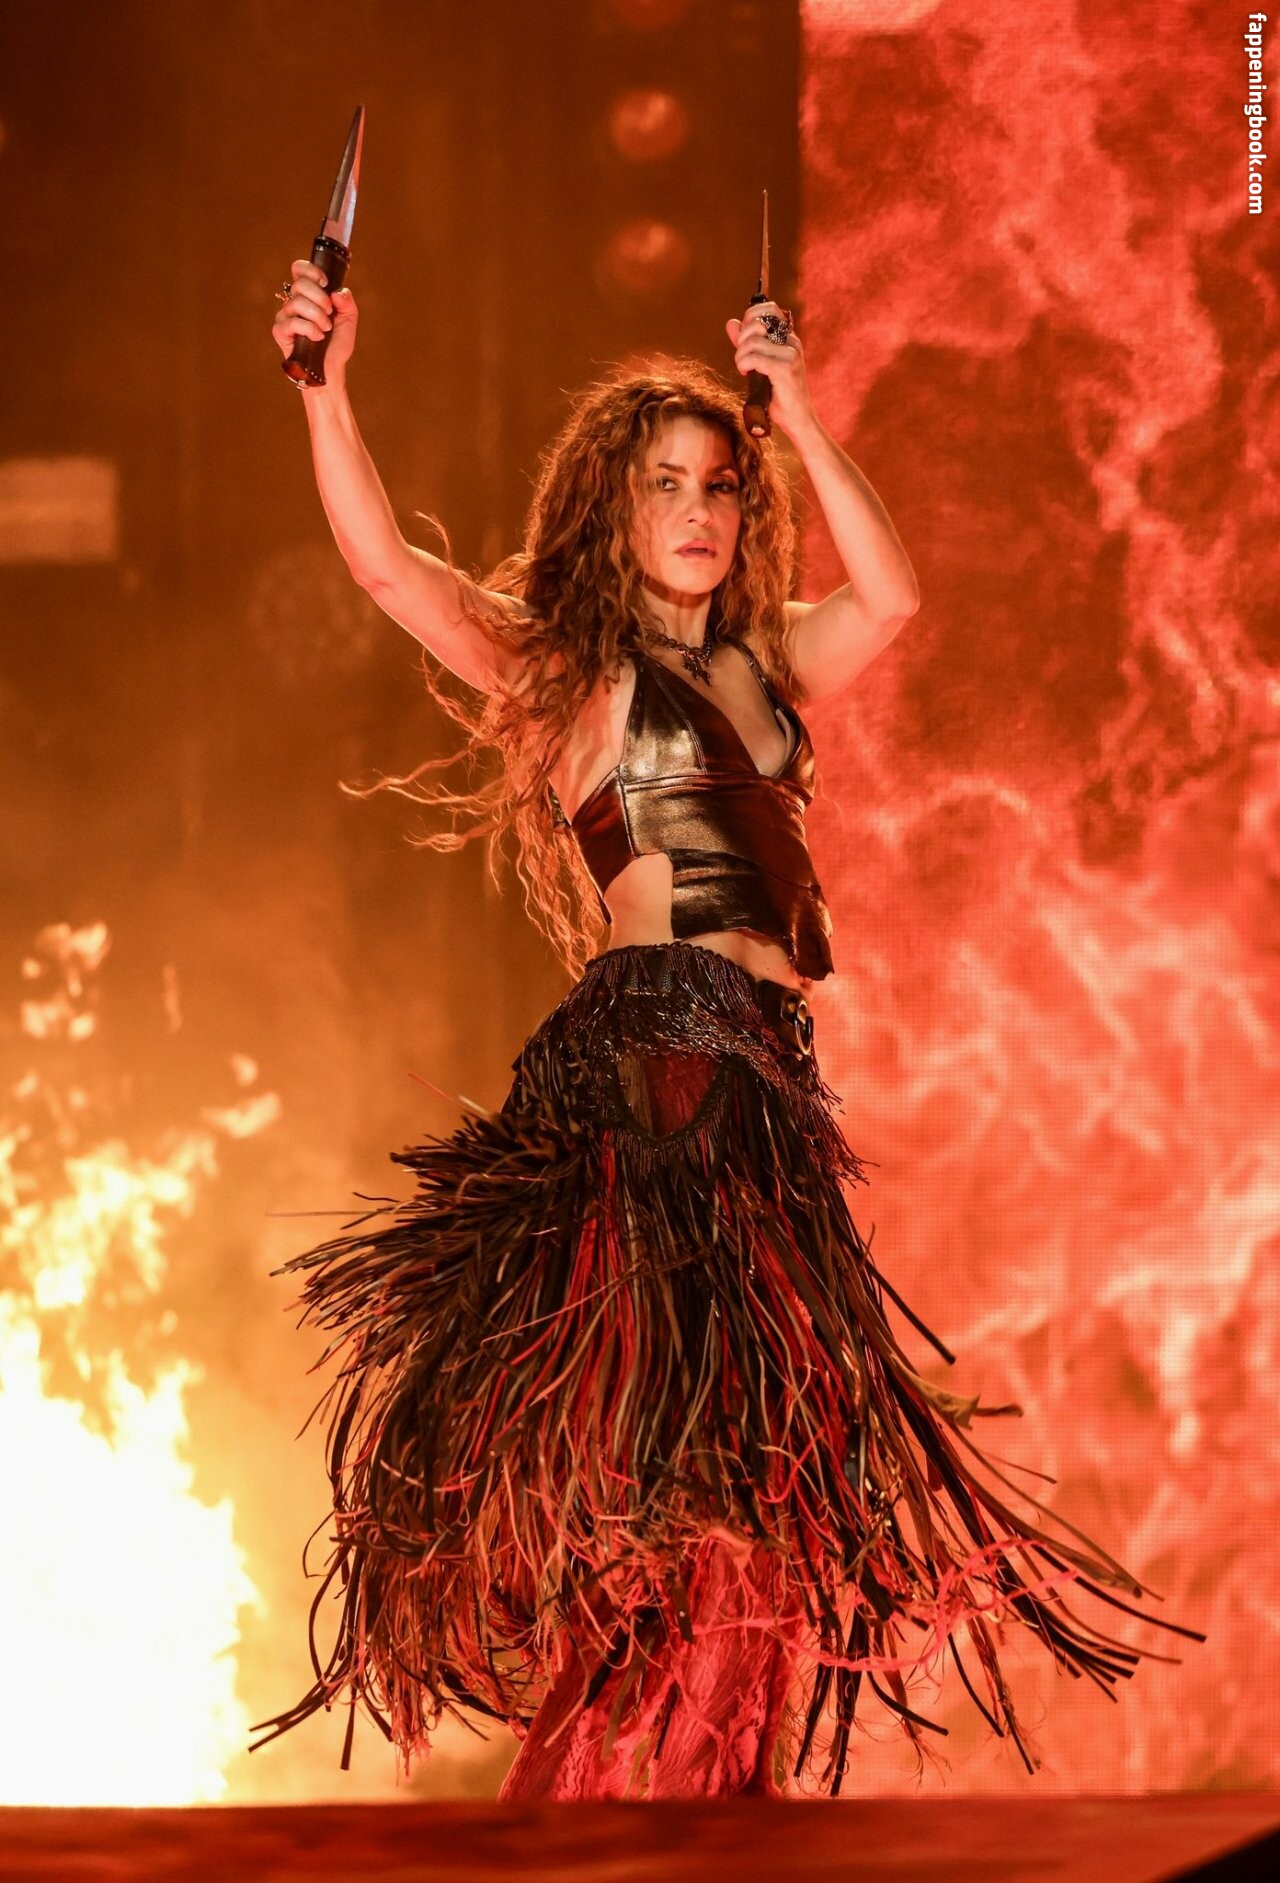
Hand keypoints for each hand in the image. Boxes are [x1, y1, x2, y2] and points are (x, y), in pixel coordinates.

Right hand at [271, 258, 358, 374]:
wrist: (331, 370)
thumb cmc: (337, 345)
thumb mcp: (348, 320)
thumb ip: (346, 302)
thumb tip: (336, 292)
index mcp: (309, 295)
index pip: (299, 269)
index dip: (310, 270)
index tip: (325, 283)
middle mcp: (295, 302)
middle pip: (299, 284)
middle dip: (319, 297)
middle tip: (329, 313)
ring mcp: (285, 316)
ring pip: (296, 302)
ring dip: (317, 316)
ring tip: (325, 329)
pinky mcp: (280, 331)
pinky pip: (292, 322)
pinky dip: (309, 329)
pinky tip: (317, 337)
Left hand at [725, 301, 815, 440]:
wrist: (798, 420)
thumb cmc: (778, 396)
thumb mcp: (758, 366)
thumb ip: (745, 344)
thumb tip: (731, 323)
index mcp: (788, 339)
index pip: (768, 309)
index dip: (749, 318)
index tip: (743, 339)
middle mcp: (791, 343)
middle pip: (757, 322)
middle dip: (741, 339)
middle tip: (742, 357)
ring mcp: (790, 355)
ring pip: (752, 342)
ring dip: (740, 356)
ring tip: (744, 369)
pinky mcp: (784, 369)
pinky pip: (754, 357)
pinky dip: (744, 364)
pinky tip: (746, 373)